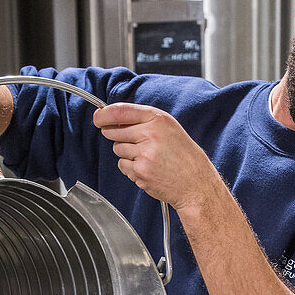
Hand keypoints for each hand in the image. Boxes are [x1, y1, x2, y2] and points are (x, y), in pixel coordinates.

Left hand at [93, 103, 217, 213]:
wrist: (195, 183)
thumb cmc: (184, 157)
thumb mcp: (169, 129)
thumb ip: (144, 121)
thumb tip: (114, 119)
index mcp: (158, 120)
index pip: (121, 111)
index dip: (104, 115)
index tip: (98, 118)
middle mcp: (151, 134)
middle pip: (114, 131)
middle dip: (117, 136)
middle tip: (134, 143)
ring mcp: (144, 153)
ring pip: (118, 149)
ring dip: (127, 154)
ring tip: (148, 158)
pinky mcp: (140, 171)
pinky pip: (123, 165)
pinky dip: (131, 168)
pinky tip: (148, 169)